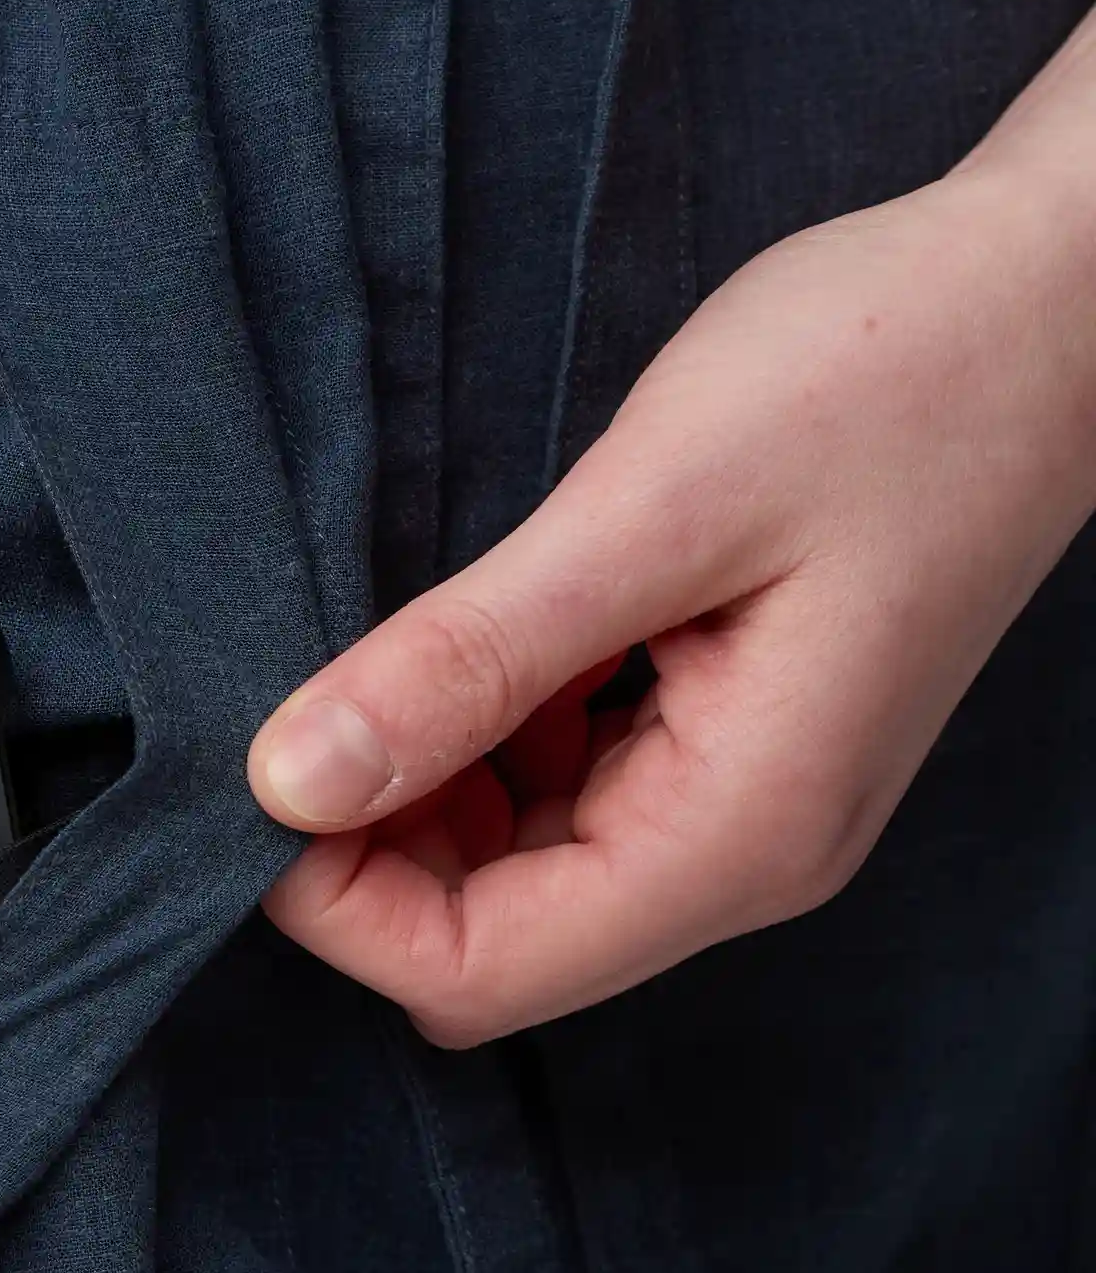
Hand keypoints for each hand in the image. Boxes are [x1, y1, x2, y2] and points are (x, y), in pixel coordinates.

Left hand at [246, 157, 1095, 1045]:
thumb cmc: (890, 374)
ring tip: (393, 658)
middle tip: (306, 702)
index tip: (256, 779)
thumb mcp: (652, 511)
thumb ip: (468, 659)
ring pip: (516, 875)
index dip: (337, 906)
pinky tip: (476, 648)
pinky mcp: (729, 740)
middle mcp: (743, 852)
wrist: (1046, 300)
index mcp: (737, 834)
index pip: (478, 972)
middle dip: (370, 851)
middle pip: (488, 941)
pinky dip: (484, 747)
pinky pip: (563, 797)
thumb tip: (291, 778)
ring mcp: (742, 801)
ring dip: (421, 793)